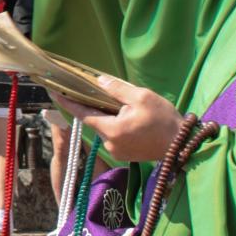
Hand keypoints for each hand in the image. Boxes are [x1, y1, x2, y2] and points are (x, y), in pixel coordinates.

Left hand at [59, 75, 186, 165]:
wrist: (182, 146)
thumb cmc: (163, 120)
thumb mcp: (142, 97)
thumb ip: (117, 89)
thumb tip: (99, 81)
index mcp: (111, 129)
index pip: (82, 114)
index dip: (68, 102)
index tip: (54, 93)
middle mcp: (110, 143)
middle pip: (94, 121)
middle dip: (93, 106)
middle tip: (97, 91)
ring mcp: (117, 151)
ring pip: (104, 128)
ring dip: (107, 116)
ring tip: (121, 105)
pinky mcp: (125, 154)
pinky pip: (113, 135)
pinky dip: (114, 125)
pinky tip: (127, 117)